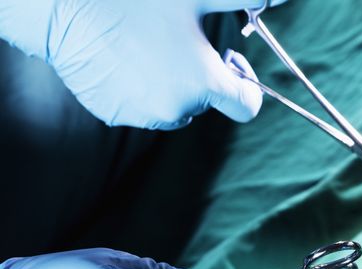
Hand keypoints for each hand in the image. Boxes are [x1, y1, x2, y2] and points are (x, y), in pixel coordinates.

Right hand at [0, 0, 286, 129]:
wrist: (66, 7)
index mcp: (205, 84)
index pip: (247, 107)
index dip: (246, 88)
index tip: (231, 65)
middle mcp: (178, 108)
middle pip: (206, 103)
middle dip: (201, 79)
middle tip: (178, 45)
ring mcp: (144, 115)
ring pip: (172, 106)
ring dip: (170, 85)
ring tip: (147, 49)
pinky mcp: (115, 115)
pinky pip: (140, 107)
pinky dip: (140, 90)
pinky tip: (124, 59)